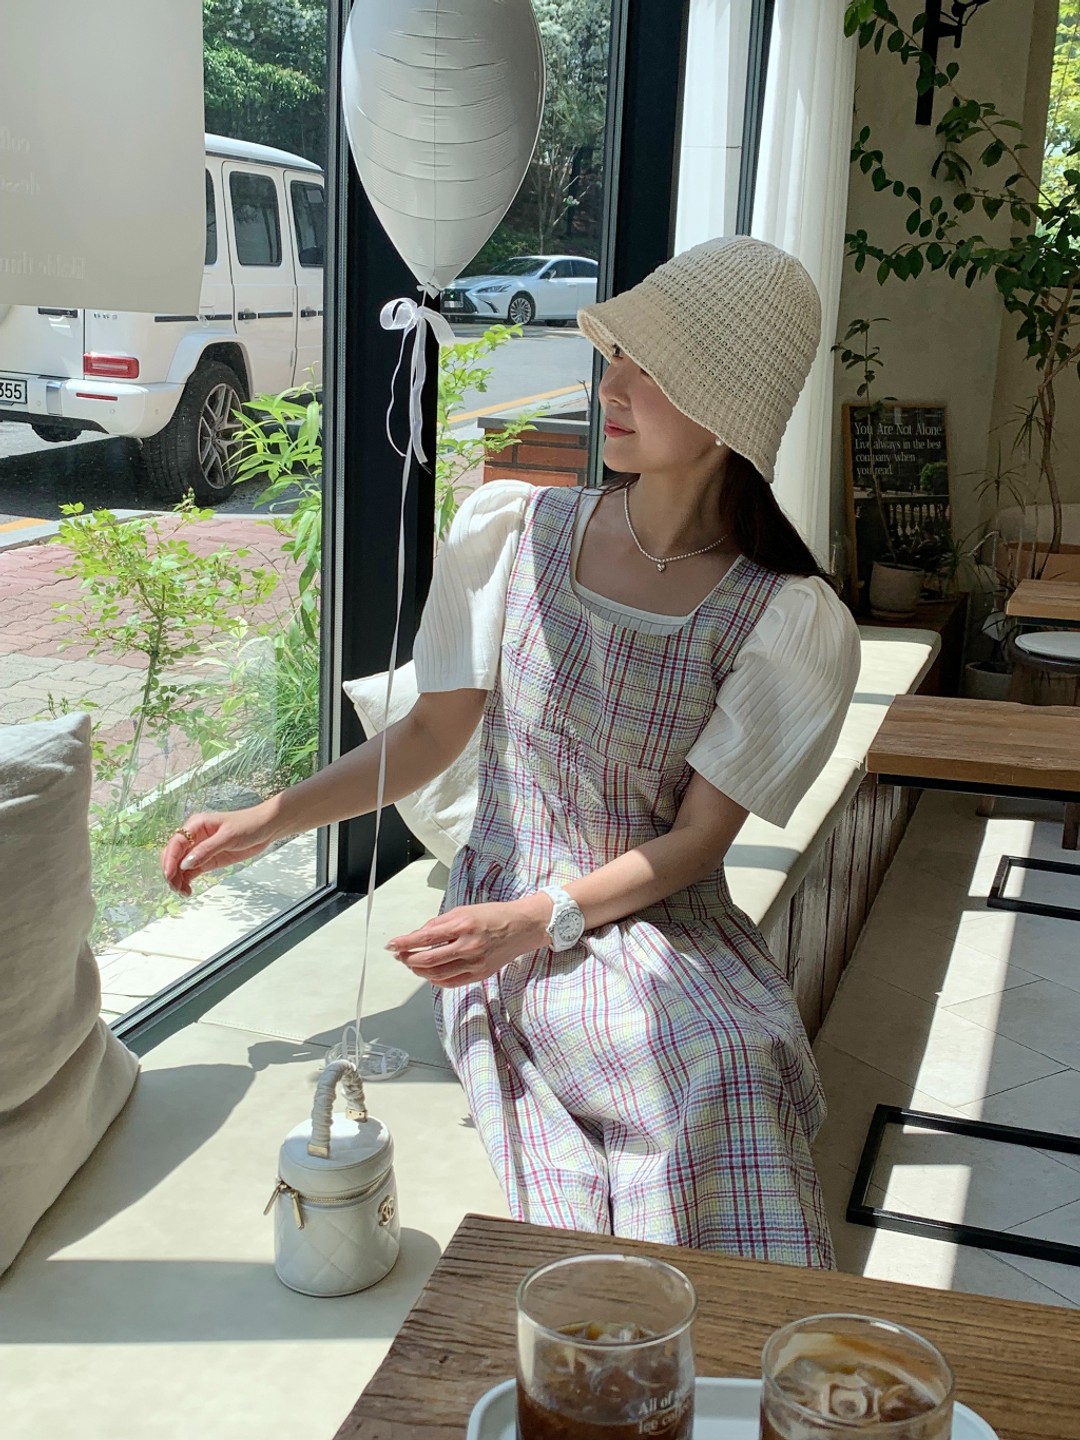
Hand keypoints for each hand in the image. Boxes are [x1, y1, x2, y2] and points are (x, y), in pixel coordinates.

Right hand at [161, 802, 281, 895]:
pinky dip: (186, 881)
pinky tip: (187, 890)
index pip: (176, 842)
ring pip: (180, 866)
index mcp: (196, 825)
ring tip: (183, 892)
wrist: (265, 828)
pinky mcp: (207, 860)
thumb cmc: (248, 825)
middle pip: (174, 855)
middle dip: (171, 871)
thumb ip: (207, 849)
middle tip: (176, 887)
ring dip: (177, 879)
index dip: (169, 858)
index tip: (169, 873)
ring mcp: (199, 850)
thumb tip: (186, 863)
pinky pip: (190, 872)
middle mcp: (194, 837)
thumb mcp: (228, 836)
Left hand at [387, 896, 551, 988]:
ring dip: (419, 970)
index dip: (404, 942)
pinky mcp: (479, 974)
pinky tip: (429, 973)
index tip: (391, 944)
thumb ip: (439, 923)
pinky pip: (451, 982)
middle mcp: (468, 946)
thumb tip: (418, 935)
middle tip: (399, 954)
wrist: (522, 927)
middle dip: (408, 958)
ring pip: (436, 974)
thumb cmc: (494, 916)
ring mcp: (474, 963)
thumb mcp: (464, 910)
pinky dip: (435, 979)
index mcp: (462, 926)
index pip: (424, 937)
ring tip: (412, 963)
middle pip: (427, 959)